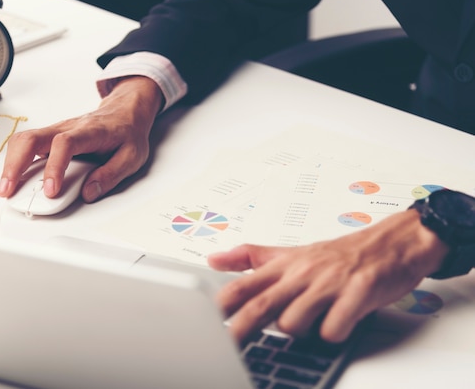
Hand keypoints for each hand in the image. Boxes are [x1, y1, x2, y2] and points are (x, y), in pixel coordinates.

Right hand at [0, 76, 162, 201]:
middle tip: (9, 190)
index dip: (54, 167)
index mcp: (89, 132)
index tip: (50, 191)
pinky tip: (13, 179)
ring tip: (6, 189)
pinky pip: (26, 145)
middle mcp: (67, 128)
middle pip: (31, 138)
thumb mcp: (132, 156)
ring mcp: (55, 131)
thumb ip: (111, 175)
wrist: (124, 111)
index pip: (64, 144)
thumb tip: (88, 192)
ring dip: (10, 164)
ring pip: (23, 140)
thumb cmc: (127, 132)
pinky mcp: (50, 138)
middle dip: (15, 165)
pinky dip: (15, 161)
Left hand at [208, 209, 449, 342]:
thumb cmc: (340, 254)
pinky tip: (340, 323)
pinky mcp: (357, 293)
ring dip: (298, 331)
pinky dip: (333, 334)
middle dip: (239, 330)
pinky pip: (334, 329)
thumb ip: (252, 258)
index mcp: (284, 266)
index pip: (242, 285)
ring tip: (313, 322)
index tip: (201, 324)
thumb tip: (214, 259)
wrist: (391, 243)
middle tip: (225, 349)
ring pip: (294, 322)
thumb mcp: (291, 253)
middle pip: (260, 306)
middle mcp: (302, 273)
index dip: (219, 306)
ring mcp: (329, 283)